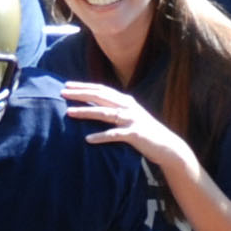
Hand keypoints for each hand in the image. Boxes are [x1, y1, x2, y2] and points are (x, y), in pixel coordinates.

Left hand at [61, 81, 189, 169]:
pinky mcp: (135, 134)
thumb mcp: (129, 117)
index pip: (101, 90)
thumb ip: (115, 110)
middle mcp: (128, 107)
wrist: (167, 146)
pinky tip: (88, 139)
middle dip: (80, 94)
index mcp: (125, 101)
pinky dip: (101, 136)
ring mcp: (132, 119)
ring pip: (105, 114)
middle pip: (100, 97)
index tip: (67, 85)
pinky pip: (115, 135)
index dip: (84, 86)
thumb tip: (95, 106)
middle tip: (62, 93)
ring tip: (69, 113)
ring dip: (86, 112)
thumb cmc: (144, 132)